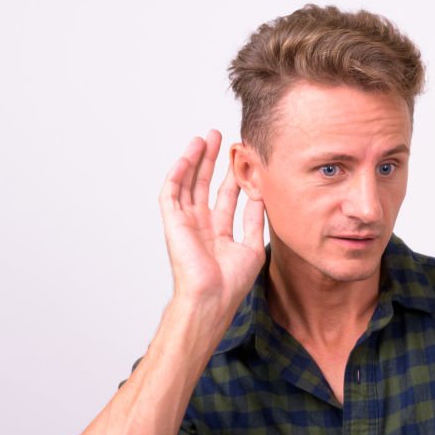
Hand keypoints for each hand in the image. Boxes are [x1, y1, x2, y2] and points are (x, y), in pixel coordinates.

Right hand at [159, 129, 264, 314]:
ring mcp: (185, 223)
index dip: (232, 176)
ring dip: (195, 161)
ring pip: (188, 184)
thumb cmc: (231, 283)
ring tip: (204, 139)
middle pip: (205, 184)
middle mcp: (200, 225)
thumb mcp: (252, 246)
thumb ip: (255, 220)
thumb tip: (263, 196)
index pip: (225, 196)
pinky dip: (178, 174)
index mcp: (218, 232)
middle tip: (220, 137)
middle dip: (212, 161)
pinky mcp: (172, 222)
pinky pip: (171, 192)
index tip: (242, 157)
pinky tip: (187, 156)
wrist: (213, 298)